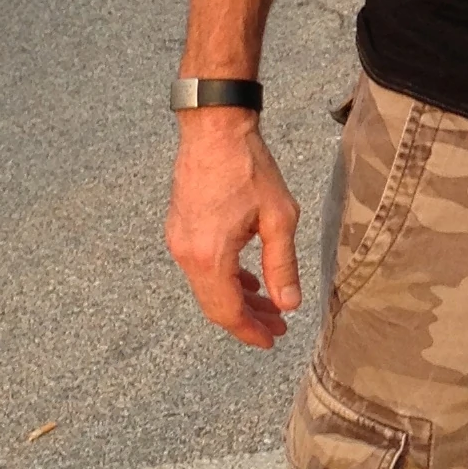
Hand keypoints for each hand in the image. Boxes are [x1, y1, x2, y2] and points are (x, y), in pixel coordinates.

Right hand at [165, 114, 302, 348]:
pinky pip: (201, 267)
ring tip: (270, 305)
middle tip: (278, 326)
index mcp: (210, 256)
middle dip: (247, 319)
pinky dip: (224, 279)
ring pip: (208, 287)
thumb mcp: (278, 218)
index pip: (227, 311)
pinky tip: (248, 279)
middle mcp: (187, 253)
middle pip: (215, 304)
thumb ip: (282, 265)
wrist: (214, 128)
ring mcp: (179, 241)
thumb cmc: (248, 167)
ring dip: (237, 299)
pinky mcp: (180, 228)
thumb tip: (288, 303)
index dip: (250, 331)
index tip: (273, 340)